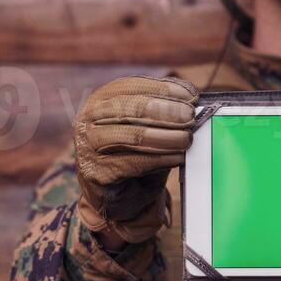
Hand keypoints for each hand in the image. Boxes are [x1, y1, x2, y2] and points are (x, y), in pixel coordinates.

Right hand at [73, 74, 197, 244]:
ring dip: (165, 137)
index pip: (131, 86)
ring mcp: (88, 146)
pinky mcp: (97, 173)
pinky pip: (133, 163)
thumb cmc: (134, 152)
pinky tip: (178, 157)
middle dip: (165, 111)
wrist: (117, 194)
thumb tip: (191, 99)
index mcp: (100, 99)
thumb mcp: (146, 125)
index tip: (190, 96)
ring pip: (132, 136)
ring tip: (187, 138)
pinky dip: (160, 159)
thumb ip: (162, 110)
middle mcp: (88, 119)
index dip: (162, 89)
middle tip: (190, 117)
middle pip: (130, 109)